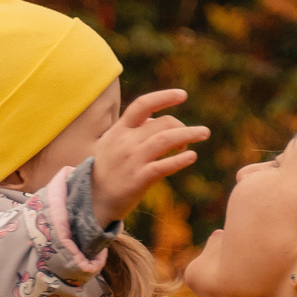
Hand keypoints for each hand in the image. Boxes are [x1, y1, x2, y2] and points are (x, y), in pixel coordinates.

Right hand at [90, 89, 208, 224]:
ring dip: (189, 134)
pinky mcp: (138, 179)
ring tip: (204, 133)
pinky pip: (163, 166)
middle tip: (198, 133)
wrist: (92, 200)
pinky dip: (179, 160)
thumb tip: (157, 118)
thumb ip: (132, 130)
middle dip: (183, 125)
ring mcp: (132, 160)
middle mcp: (126, 142)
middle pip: (161, 123)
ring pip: (165, 140)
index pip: (143, 105)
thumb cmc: (106, 171)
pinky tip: (191, 156)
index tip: (183, 95)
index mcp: (119, 130)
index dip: (164, 97)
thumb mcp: (112, 144)